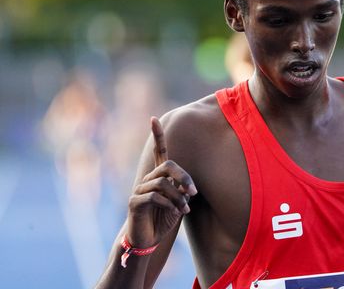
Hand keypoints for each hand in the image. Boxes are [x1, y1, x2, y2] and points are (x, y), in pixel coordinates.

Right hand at [126, 117, 196, 247]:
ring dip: (178, 197)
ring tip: (184, 209)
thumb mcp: (178, 202)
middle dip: (184, 177)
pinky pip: (154, 197)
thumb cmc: (164, 218)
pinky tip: (175, 212)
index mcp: (159, 176)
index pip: (158, 152)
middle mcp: (148, 179)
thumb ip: (182, 190)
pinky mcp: (134, 202)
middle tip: (193, 193)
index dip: (157, 136)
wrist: (149, 239)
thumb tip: (186, 187)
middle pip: (168, 166)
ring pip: (163, 183)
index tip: (154, 118)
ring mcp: (139, 189)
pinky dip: (169, 204)